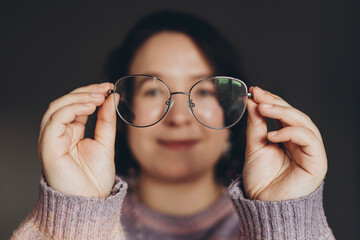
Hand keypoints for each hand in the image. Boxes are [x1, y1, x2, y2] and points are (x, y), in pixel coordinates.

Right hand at [38, 83, 118, 197]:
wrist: (91, 201)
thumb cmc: (95, 178)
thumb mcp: (106, 142)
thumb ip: (107, 120)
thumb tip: (112, 98)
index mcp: (70, 132)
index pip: (76, 105)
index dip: (90, 93)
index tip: (108, 87)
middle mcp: (58, 134)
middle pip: (64, 103)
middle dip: (85, 92)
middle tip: (104, 88)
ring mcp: (51, 140)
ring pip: (57, 108)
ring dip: (79, 98)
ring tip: (98, 96)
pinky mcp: (48, 147)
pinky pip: (56, 121)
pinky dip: (72, 109)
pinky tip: (90, 106)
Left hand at [243, 86, 326, 200]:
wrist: (264, 205)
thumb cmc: (260, 179)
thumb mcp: (254, 147)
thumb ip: (255, 125)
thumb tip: (252, 102)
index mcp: (286, 137)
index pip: (281, 113)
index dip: (269, 100)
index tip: (254, 91)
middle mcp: (300, 141)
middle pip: (293, 114)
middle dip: (275, 102)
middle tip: (258, 95)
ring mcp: (309, 150)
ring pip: (304, 122)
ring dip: (283, 112)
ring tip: (263, 108)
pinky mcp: (316, 161)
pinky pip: (308, 139)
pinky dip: (291, 132)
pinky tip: (272, 134)